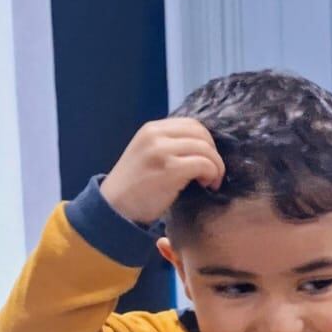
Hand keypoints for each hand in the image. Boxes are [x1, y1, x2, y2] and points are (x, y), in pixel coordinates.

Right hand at [102, 118, 223, 225]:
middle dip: (214, 153)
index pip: (191, 124)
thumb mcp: (148, 155)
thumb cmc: (135, 187)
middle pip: (201, 133)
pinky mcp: (170, 169)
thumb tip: (203, 147)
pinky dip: (212, 175)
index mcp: (152, 129)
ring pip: (205, 148)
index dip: (206, 141)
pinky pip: (204, 164)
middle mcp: (156, 135)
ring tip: (211, 182)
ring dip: (216, 166)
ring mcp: (162, 150)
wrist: (115, 207)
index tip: (207, 160)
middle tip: (213, 172)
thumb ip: (169, 145)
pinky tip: (207, 186)